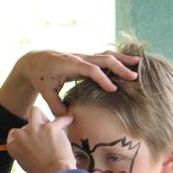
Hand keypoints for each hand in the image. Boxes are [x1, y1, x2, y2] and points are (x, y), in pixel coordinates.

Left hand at [0, 50, 138, 117]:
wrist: (33, 60)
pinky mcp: (85, 59)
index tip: (114, 90)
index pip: (91, 70)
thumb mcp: (45, 92)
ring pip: (106, 55)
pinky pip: (103, 57)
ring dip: (122, 59)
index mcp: (69, 64)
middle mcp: (79, 57)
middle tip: (134, 77)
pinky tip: (128, 64)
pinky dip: (117, 60)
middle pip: (103, 59)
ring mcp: (83, 57)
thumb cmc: (39, 76)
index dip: (103, 79)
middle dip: (119, 67)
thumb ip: (55, 105)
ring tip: (139, 64)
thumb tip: (68, 118)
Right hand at [6, 106, 75, 172]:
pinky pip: (60, 119)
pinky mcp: (51, 127)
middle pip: (26, 124)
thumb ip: (25, 150)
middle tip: (43, 134)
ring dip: (42, 116)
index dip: (24, 135)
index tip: (31, 139)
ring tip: (50, 122)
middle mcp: (21, 135)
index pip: (14, 133)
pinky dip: (66, 120)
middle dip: (33, 127)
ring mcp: (35, 129)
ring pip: (34, 111)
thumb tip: (31, 144)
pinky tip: (70, 119)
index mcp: (13, 145)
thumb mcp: (26, 164)